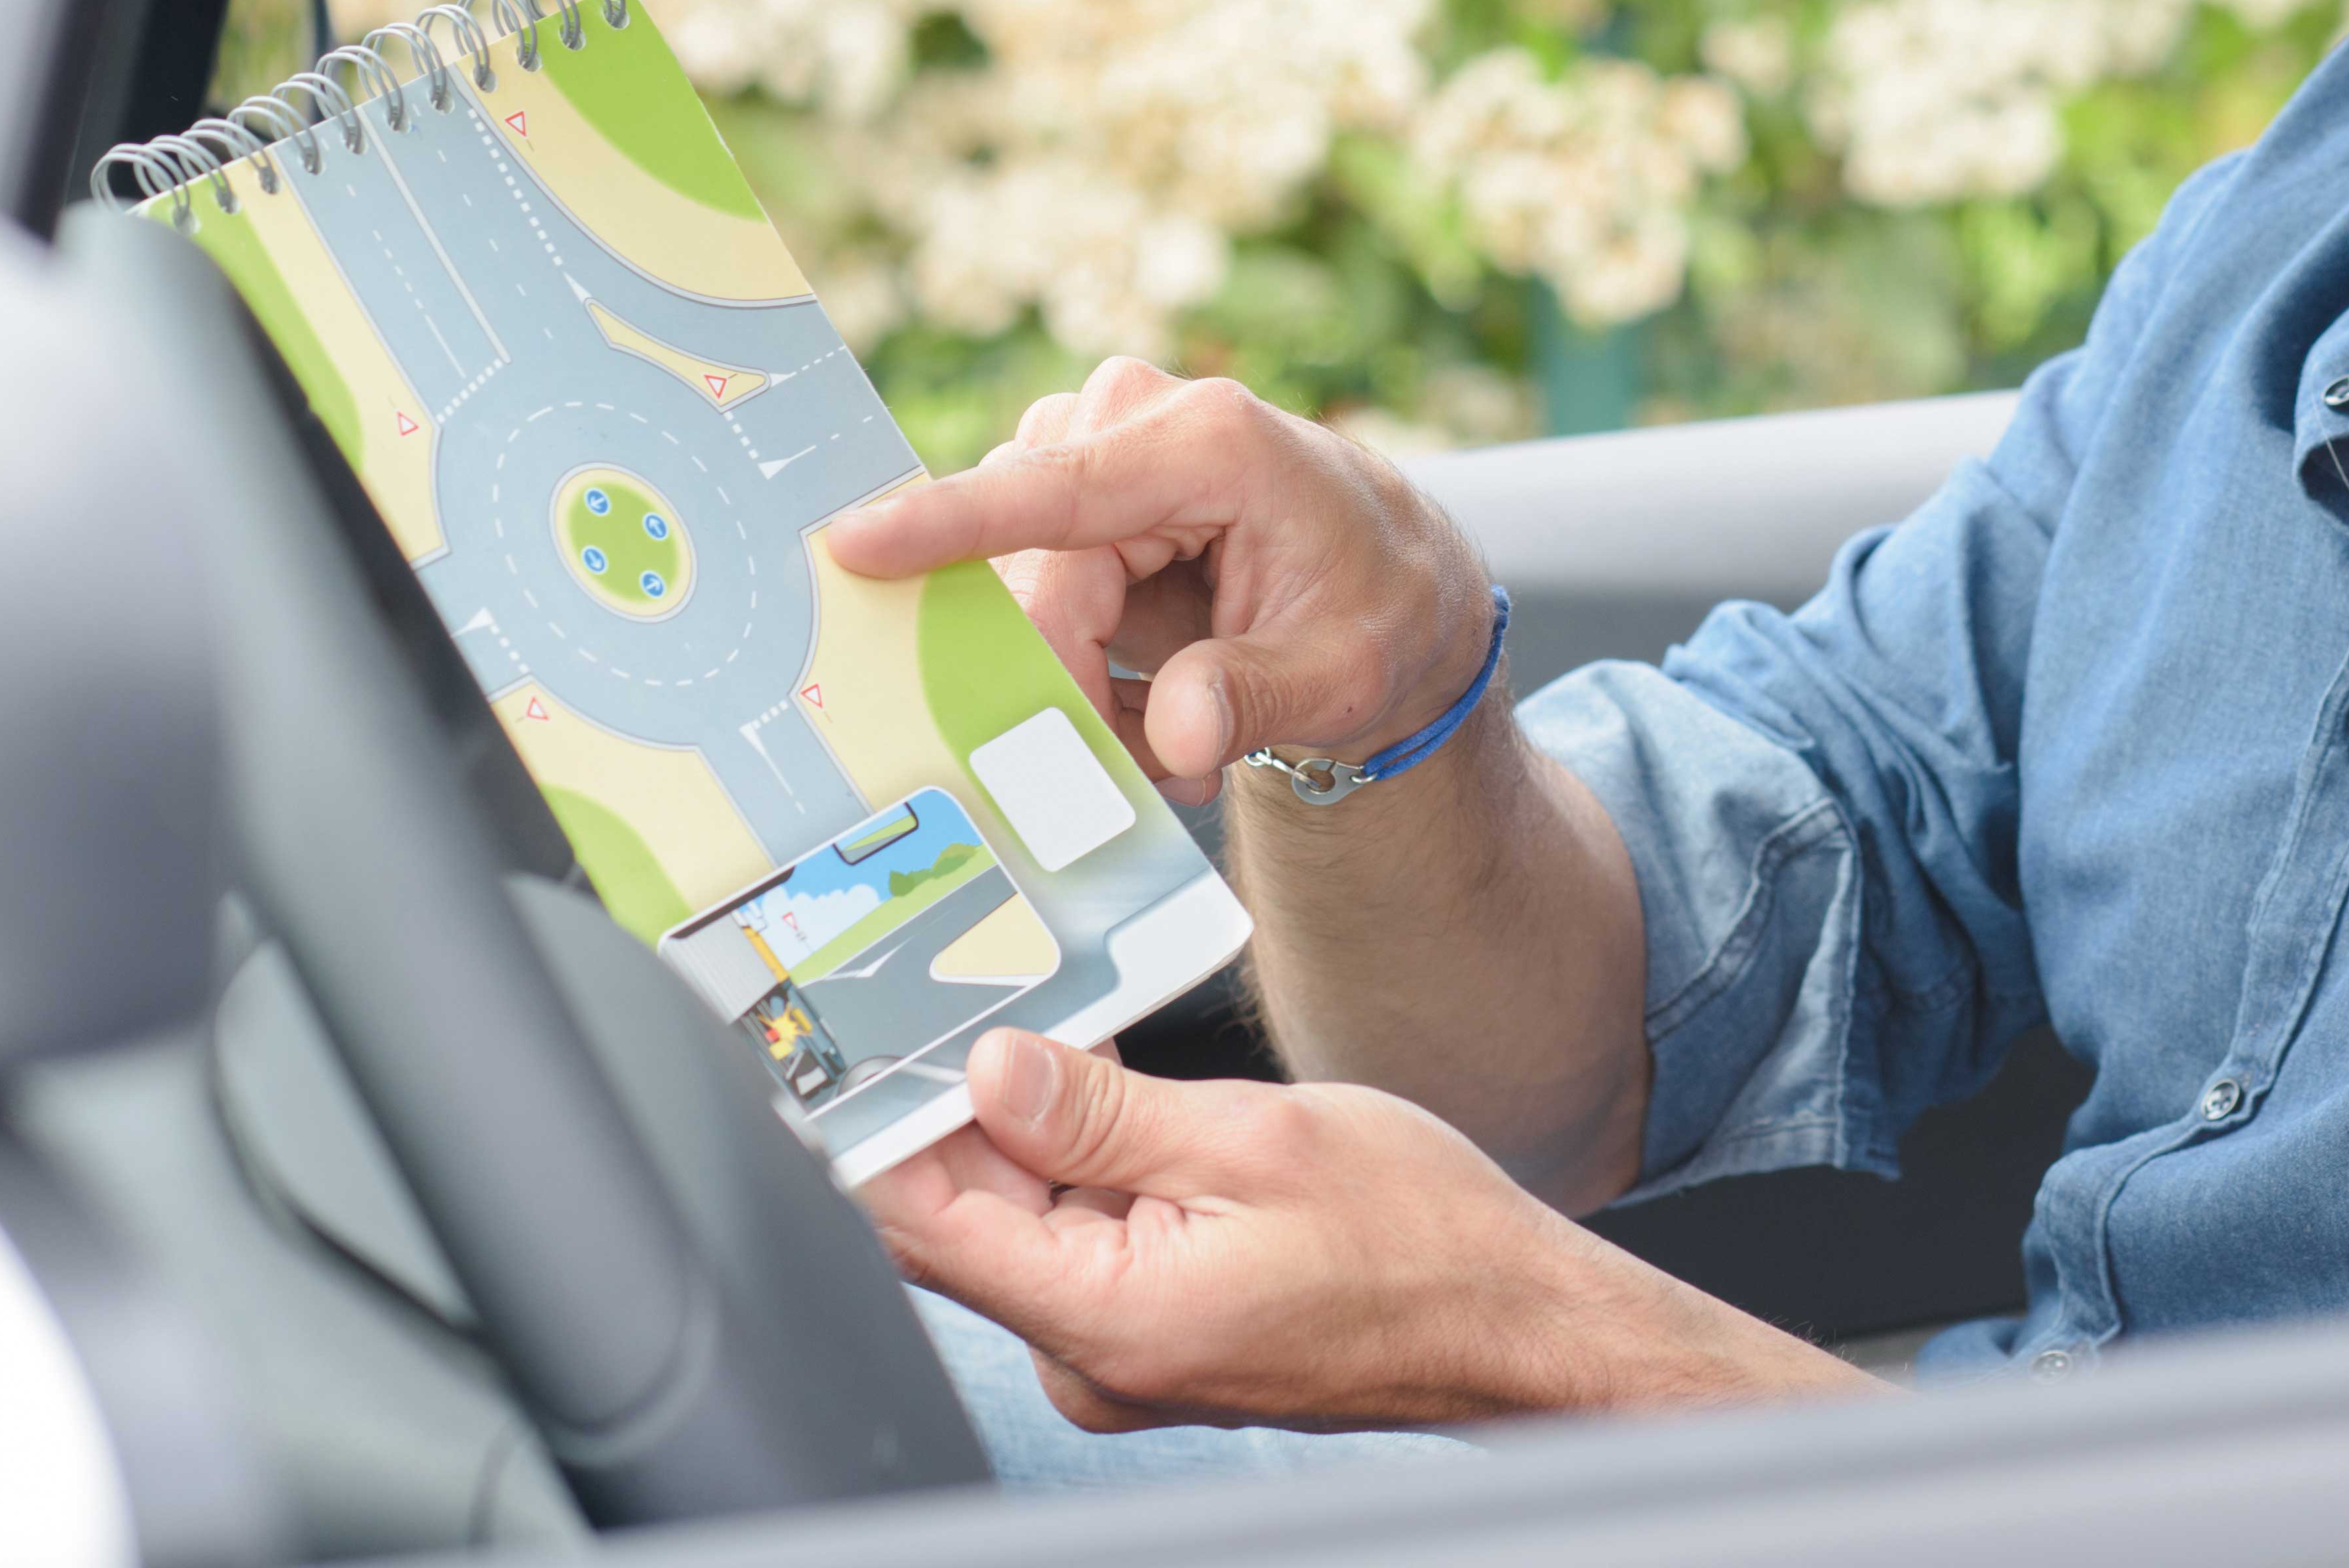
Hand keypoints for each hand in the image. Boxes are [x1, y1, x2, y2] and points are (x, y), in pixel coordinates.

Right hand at [826, 360, 1492, 801]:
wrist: (1393, 584)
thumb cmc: (1377, 611)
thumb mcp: (1345, 674)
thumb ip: (1258, 698)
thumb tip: (1178, 732)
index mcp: (1213, 441)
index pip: (1058, 492)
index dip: (949, 524)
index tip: (853, 545)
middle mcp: (1141, 419)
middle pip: (1034, 576)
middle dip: (1078, 689)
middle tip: (1166, 765)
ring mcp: (1096, 446)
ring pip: (1021, 592)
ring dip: (1086, 685)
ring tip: (1186, 730)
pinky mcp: (1072, 486)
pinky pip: (1026, 592)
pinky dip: (1080, 666)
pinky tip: (1156, 702)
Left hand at [864, 1030, 1869, 1428]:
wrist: (1513, 1324)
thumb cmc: (1420, 1239)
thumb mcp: (1256, 1136)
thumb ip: (1104, 1111)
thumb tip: (988, 1068)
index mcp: (1109, 1317)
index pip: (923, 1221)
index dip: (870, 1121)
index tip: (835, 1037)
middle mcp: (1095, 1358)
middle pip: (961, 1224)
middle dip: (945, 1110)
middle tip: (933, 990)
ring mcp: (1122, 1355)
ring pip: (1018, 1228)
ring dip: (1016, 1133)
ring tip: (1031, 1024)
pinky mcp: (1153, 1335)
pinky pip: (1075, 1246)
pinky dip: (1071, 1170)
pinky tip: (1095, 1094)